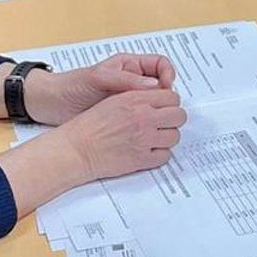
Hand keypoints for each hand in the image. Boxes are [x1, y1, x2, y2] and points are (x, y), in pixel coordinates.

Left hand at [24, 53, 177, 124]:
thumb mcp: (100, 77)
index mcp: (130, 66)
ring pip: (153, 104)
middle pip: (161, 86)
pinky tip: (144, 129)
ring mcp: (128, 100)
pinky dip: (146, 124)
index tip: (166, 88)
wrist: (52, 104)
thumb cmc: (73, 85)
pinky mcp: (122, 116)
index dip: (168, 75)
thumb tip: (155, 86)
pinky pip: (142, 118)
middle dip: (166, 96)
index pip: (161, 65)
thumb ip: (126, 80)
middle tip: (163, 108)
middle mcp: (132, 82)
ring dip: (157, 112)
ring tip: (155, 120)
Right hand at [62, 88, 185, 181]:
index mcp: (136, 100)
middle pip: (179, 116)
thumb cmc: (90, 125)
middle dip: (173, 119)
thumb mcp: (114, 100)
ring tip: (156, 137)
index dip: (171, 103)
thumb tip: (158, 98)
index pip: (172, 97)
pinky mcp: (142, 159)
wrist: (77, 148)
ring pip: (174, 136)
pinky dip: (160, 154)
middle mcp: (143, 117)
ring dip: (167, 137)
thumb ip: (138, 97)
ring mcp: (145, 139)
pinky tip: (150, 150)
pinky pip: (165, 156)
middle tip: (165, 122)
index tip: (166, 108)